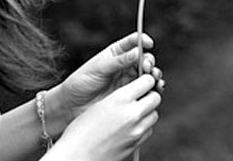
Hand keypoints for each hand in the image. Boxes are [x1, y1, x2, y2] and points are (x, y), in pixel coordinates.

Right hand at [45, 74, 160, 160]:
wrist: (76, 156)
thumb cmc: (80, 130)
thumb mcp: (99, 104)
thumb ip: (120, 96)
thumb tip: (135, 91)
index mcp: (120, 99)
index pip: (147, 81)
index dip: (145, 79)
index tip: (142, 81)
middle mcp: (132, 114)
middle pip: (156, 97)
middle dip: (150, 95)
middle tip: (141, 96)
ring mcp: (136, 131)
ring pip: (154, 114)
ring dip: (147, 112)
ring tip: (133, 113)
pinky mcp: (136, 144)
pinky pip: (148, 130)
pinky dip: (143, 126)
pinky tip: (130, 127)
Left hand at [57, 33, 164, 122]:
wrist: (72, 105)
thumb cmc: (81, 82)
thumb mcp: (99, 68)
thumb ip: (119, 61)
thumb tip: (138, 51)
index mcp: (116, 53)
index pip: (133, 42)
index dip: (143, 40)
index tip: (148, 42)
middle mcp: (124, 65)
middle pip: (144, 58)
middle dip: (149, 60)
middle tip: (147, 66)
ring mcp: (128, 80)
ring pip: (147, 74)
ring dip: (154, 74)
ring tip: (154, 78)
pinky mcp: (130, 95)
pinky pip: (146, 89)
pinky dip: (154, 88)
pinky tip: (157, 88)